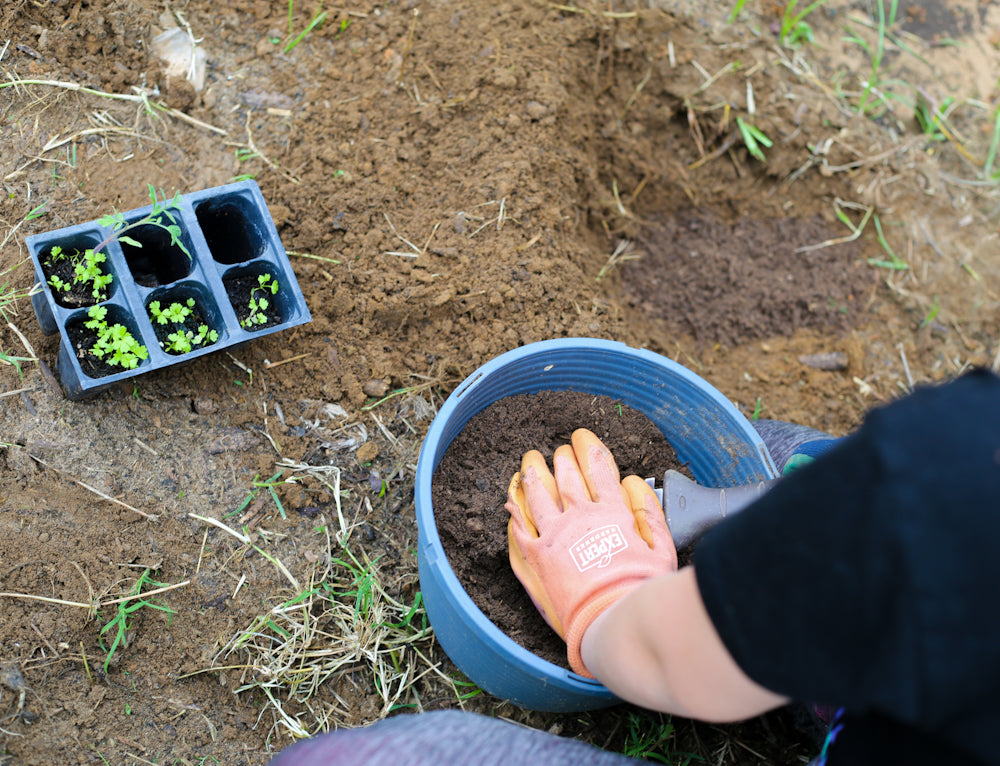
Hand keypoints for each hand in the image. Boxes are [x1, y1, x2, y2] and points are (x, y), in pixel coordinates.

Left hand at [506, 428, 676, 676]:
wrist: (613, 621)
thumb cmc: (642, 589)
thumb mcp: (662, 548)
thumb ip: (648, 511)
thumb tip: (633, 481)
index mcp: (612, 512)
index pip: (599, 469)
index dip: (589, 449)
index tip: (582, 438)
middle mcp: (580, 517)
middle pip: (567, 477)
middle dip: (562, 459)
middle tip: (558, 451)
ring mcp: (555, 536)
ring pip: (539, 495)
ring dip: (534, 475)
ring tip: (530, 461)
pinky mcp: (537, 557)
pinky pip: (520, 526)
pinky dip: (515, 509)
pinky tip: (511, 500)